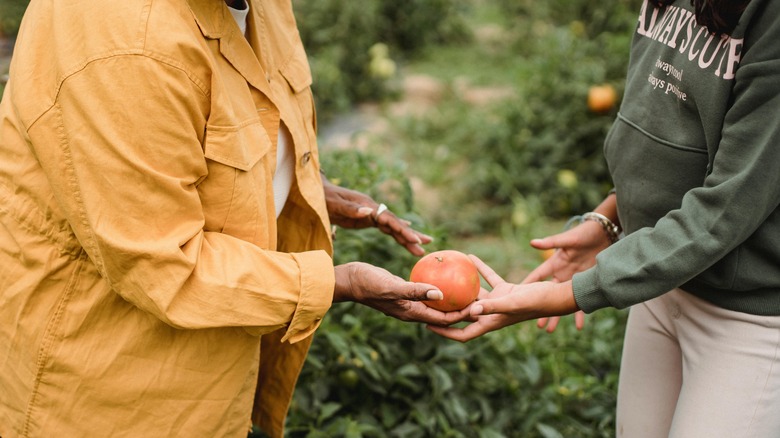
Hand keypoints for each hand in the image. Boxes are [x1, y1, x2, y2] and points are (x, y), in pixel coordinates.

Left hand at [321, 176, 431, 255]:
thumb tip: (368, 211)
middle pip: (396, 223)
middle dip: (411, 234)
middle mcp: (373, 209)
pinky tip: (407, 236)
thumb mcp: (333, 204)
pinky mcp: (368, 219)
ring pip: (393, 227)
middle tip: (428, 243)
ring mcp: (371, 214)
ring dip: (407, 237)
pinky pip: (386, 228)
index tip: (414, 239)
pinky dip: (397, 233)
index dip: (402, 229)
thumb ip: (350, 209)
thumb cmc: (324, 199)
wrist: (317, 192)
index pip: (389, 219)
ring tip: (423, 246)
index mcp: (367, 206)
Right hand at [333, 262, 469, 325]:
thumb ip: (415, 291)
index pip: (443, 319)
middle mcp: (412, 310)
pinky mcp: (404, 292)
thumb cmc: (368, 283)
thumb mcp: (392, 286)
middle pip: (442, 314)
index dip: (462, 316)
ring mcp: (408, 302)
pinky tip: (445, 273)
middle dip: (461, 310)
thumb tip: (441, 294)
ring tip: (468, 287)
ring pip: (435, 303)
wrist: (350, 279)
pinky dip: (437, 286)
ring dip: (451, 299)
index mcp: (411, 313)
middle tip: (480, 298)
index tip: (479, 307)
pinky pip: (425, 291)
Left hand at [427, 255, 578, 341]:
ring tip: (445, 274)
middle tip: (429, 298)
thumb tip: (471, 311)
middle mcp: (491, 314)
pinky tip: (469, 256)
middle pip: (463, 315)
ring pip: (474, 295)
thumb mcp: (513, 303)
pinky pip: (488, 279)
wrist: (558, 294)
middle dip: (447, 309)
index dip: (444, 331)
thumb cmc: (537, 302)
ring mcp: (498, 302)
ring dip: (461, 286)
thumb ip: (493, 306)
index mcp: (490, 323)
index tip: (427, 324)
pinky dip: (480, 269)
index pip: (462, 333)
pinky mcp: (506, 290)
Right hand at [525, 220, 609, 331]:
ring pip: (562, 302)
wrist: (602, 235)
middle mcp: (560, 275)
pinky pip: (582, 301)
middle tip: (533, 323)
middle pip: (546, 295)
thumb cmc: (582, 234)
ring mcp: (572, 281)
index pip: (535, 278)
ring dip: (556, 316)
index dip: (525, 288)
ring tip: (548, 330)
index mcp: (553, 264)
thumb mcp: (567, 240)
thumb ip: (550, 243)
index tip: (512, 299)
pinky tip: (579, 327)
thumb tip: (533, 242)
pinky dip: (581, 314)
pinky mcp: (585, 283)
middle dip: (539, 309)